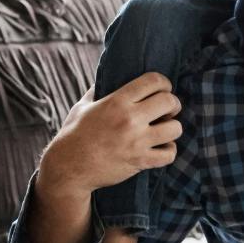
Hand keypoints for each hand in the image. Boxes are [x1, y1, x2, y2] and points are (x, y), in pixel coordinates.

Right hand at [39, 72, 182, 200]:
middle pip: (170, 101)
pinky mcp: (140, 161)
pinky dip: (169, 151)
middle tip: (167, 110)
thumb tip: (107, 75)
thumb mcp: (83, 106)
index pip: (154, 81)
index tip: (164, 89)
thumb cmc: (74, 134)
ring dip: (172, 128)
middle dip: (173, 104)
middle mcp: (130, 119)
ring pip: (175, 128)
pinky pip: (169, 154)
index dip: (164, 83)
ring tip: (164, 130)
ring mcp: (137, 141)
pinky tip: (161, 148)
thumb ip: (98, 90)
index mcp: (117, 101)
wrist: (68, 167)